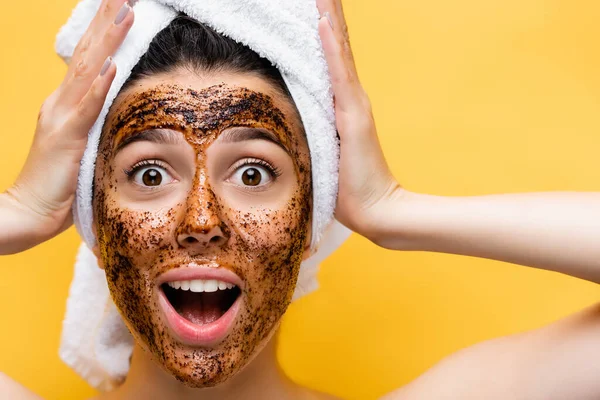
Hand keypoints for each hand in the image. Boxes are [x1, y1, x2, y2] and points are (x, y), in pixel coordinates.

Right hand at [1, 0, 133, 253]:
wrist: (31, 210)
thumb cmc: (60, 182)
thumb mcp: (83, 143)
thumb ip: (97, 121)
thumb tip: (121, 107)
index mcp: (68, 103)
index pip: (91, 58)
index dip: (106, 31)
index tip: (124, 5)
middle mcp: (62, 102)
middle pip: (88, 53)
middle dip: (107, 20)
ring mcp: (62, 117)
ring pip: (88, 70)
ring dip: (108, 40)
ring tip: (125, 11)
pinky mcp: (66, 138)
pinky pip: (85, 108)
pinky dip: (98, 85)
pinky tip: (112, 65)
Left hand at [316, 0, 402, 243]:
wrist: (374, 209)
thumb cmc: (347, 186)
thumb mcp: (323, 153)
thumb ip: (315, 134)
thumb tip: (289, 126)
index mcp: (340, 102)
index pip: (329, 57)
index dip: (321, 27)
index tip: (310, 3)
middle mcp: (349, 95)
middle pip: (336, 44)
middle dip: (326, 12)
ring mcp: (353, 103)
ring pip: (338, 50)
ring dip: (328, 16)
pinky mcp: (353, 115)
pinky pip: (338, 73)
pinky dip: (331, 46)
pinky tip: (322, 20)